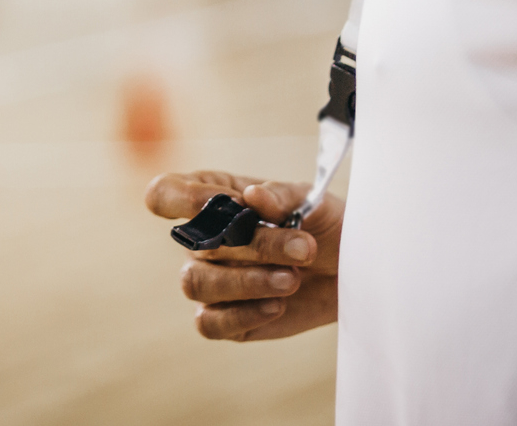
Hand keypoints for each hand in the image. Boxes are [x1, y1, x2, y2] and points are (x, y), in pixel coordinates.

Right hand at [145, 170, 341, 341]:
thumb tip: (253, 195)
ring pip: (196, 284)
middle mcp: (201, 239)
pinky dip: (244, 314)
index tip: (230, 203)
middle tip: (302, 248)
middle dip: (252, 246)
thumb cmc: (324, 226)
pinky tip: (277, 305)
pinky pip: (210, 323)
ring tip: (293, 279)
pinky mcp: (223, 318)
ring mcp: (210, 280)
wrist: (350, 271)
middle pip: (195, 243)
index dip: (184, 198)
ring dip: (247, 282)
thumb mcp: (311, 202)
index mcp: (212, 197)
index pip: (166, 193)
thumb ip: (280, 196)